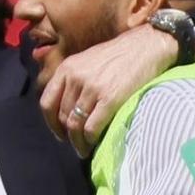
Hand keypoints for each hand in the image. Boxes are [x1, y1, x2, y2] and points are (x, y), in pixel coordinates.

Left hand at [41, 24, 180, 157]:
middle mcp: (76, 77)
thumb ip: (73, 80)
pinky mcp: (109, 99)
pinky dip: (91, 140)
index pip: (47, 103)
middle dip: (68, 135)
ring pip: (75, 126)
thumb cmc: (119, 55)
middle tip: (77, 143)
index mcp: (67, 68)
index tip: (60, 133)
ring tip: (84, 148)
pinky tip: (95, 143)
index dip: (51, 123)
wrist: (147, 45)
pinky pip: (91, 128)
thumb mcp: (88, 61)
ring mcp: (92, 88)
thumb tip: (67, 109)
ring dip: (78, 142)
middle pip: (62, 117)